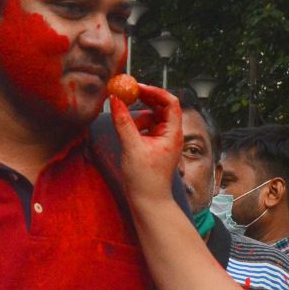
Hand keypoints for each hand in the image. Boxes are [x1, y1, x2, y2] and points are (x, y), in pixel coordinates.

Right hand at [108, 82, 182, 204]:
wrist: (148, 202)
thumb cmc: (145, 180)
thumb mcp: (131, 147)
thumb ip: (123, 121)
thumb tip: (115, 100)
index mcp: (173, 133)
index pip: (170, 102)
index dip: (154, 91)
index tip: (136, 87)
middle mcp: (171, 135)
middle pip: (161, 107)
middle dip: (144, 100)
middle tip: (127, 93)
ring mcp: (164, 140)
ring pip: (152, 117)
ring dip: (138, 116)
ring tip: (127, 126)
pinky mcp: (155, 146)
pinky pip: (147, 129)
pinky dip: (137, 127)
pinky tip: (129, 137)